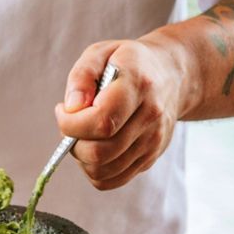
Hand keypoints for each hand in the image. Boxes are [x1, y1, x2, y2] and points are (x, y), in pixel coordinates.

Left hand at [54, 38, 184, 189]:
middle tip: (70, 123)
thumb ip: (81, 76)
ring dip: (81, 158)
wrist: (171, 75)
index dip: (71, 123)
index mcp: (139, 86)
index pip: (101, 122)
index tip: (62, 110)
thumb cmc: (127, 62)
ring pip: (103, 171)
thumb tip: (70, 108)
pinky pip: (111, 180)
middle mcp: (150, 118)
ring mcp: (153, 142)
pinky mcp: (149, 158)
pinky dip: (93, 169)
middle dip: (72, 143)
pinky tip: (93, 146)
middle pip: (100, 152)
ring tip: (83, 134)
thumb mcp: (101, 53)